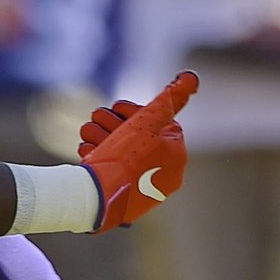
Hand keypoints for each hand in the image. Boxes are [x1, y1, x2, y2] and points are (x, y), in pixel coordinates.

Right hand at [77, 71, 196, 228]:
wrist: (99, 198)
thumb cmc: (126, 158)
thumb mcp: (148, 121)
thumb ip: (170, 99)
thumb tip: (191, 78)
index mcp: (175, 157)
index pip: (158, 124)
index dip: (135, 111)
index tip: (117, 107)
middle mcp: (164, 176)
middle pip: (138, 139)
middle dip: (113, 123)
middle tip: (97, 116)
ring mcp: (143, 190)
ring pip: (123, 154)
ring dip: (102, 136)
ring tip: (88, 130)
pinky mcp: (123, 200)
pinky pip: (113, 172)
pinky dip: (99, 157)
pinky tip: (88, 149)